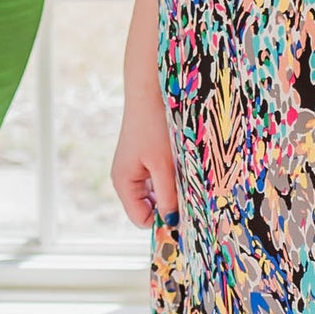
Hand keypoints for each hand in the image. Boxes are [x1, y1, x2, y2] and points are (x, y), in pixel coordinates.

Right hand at [110, 77, 179, 229]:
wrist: (149, 92)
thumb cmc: (154, 127)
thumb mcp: (164, 165)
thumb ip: (167, 196)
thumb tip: (172, 221)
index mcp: (124, 184)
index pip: (142, 219)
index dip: (163, 220)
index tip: (186, 214)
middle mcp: (126, 180)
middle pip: (149, 208)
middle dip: (168, 205)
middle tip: (190, 194)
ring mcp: (135, 170)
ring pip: (156, 194)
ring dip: (172, 191)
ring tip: (185, 176)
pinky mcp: (145, 160)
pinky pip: (159, 180)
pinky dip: (171, 179)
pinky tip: (182, 167)